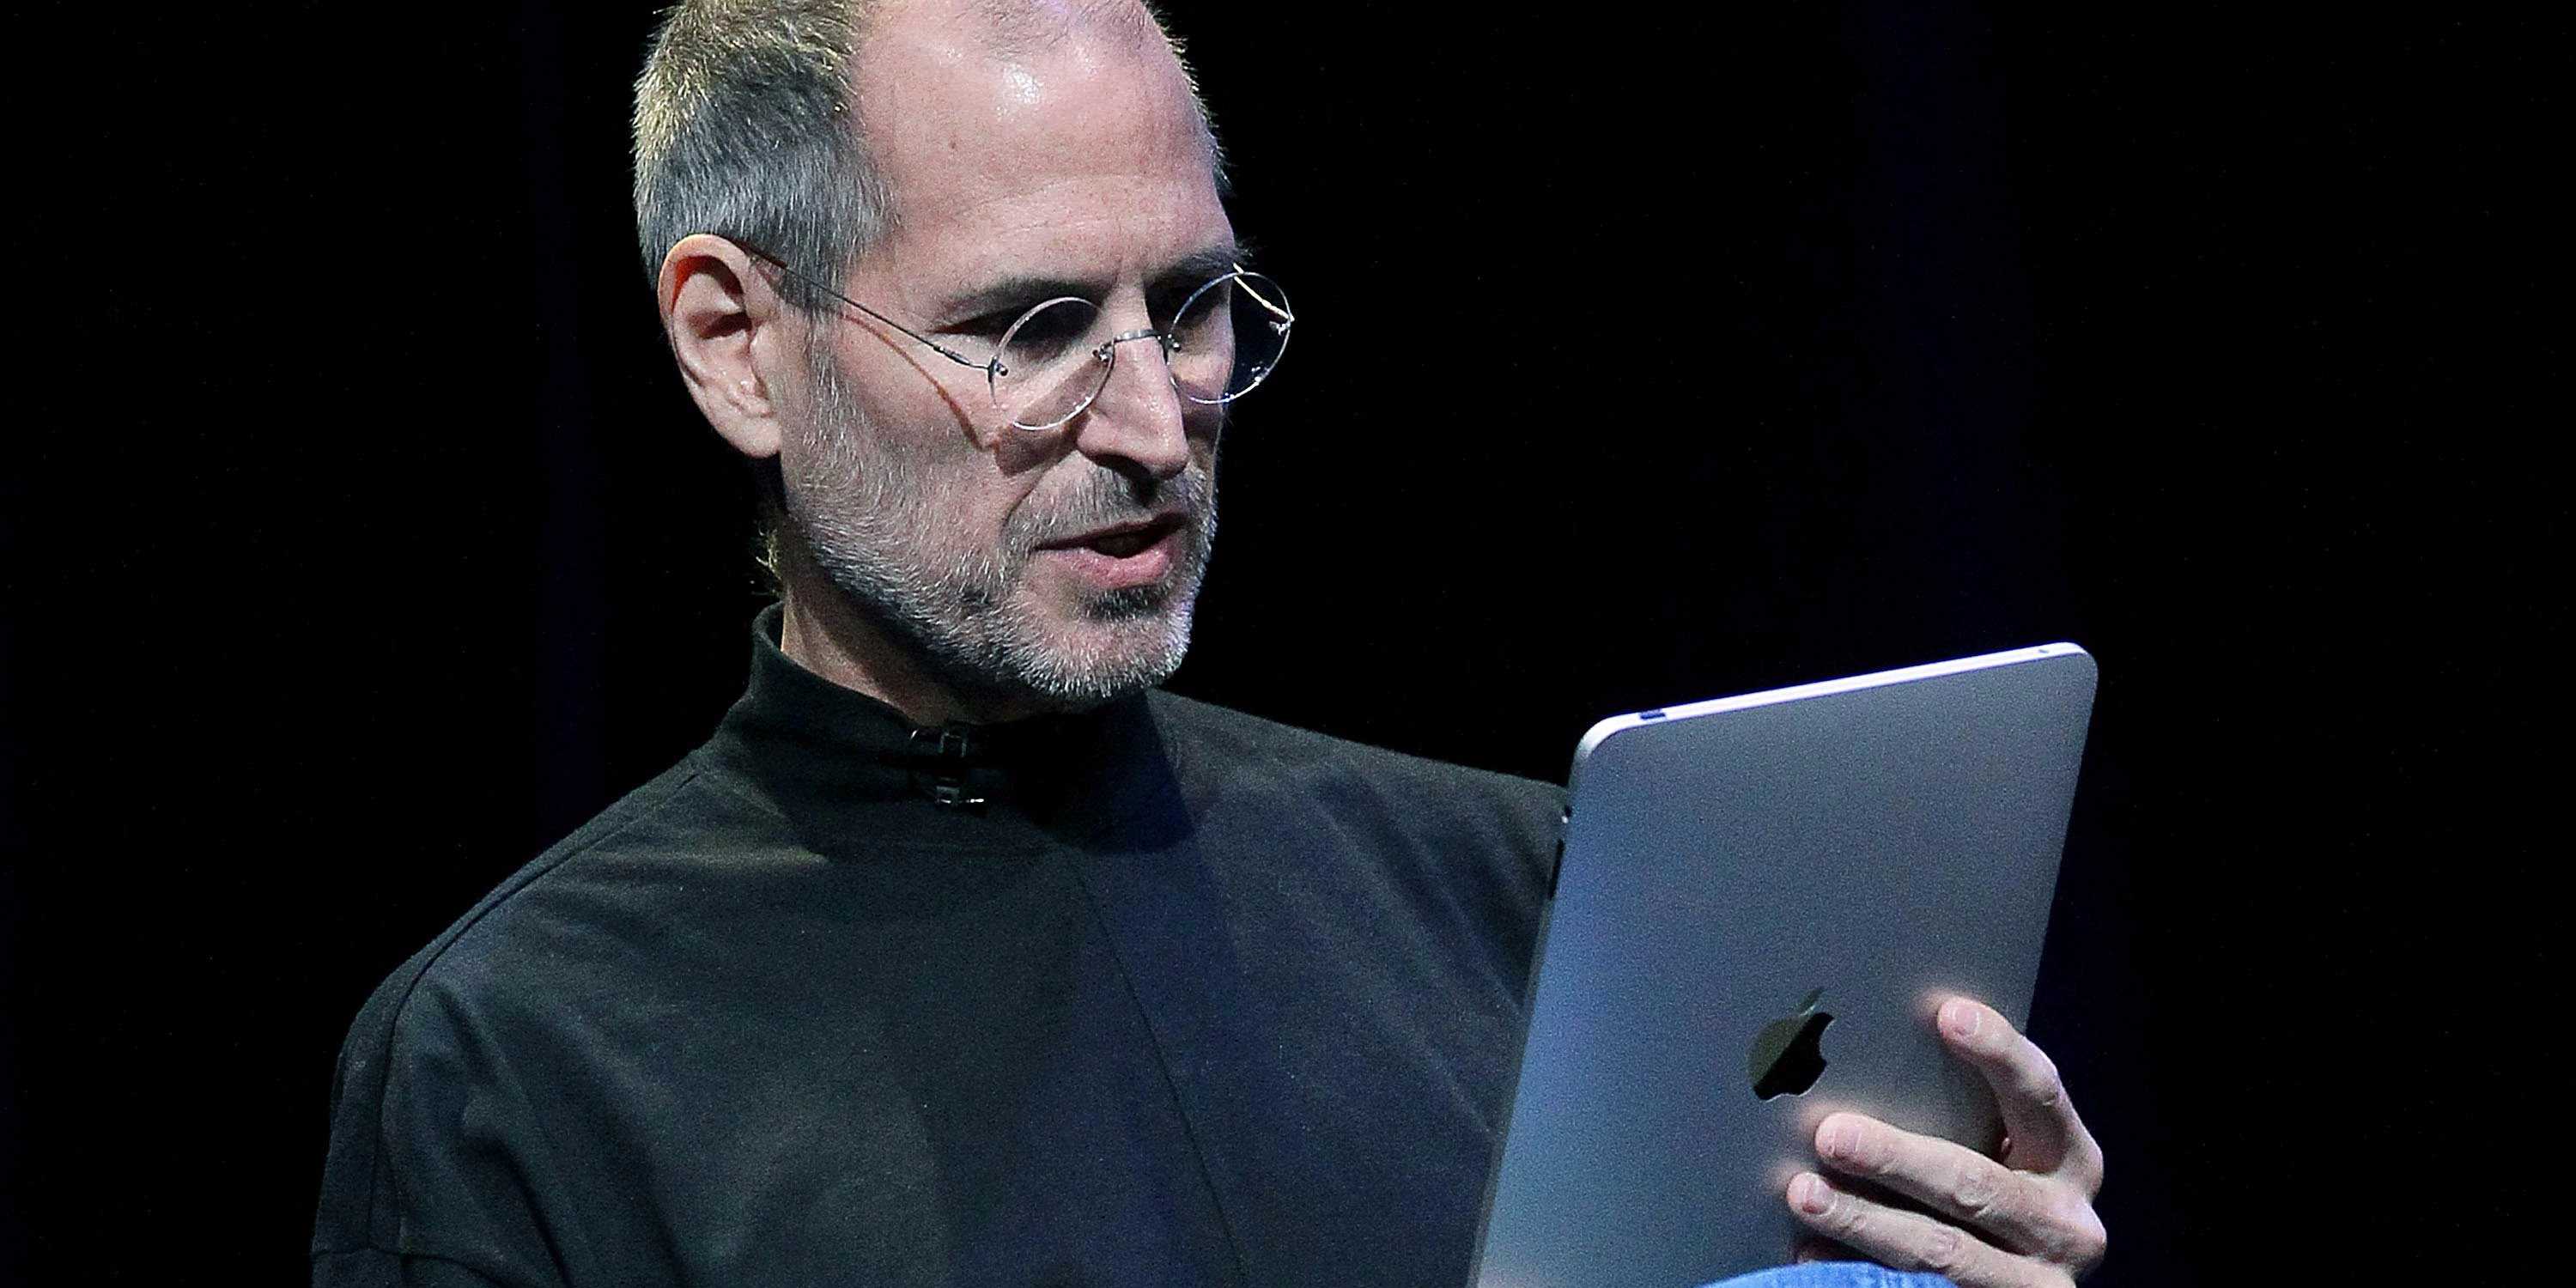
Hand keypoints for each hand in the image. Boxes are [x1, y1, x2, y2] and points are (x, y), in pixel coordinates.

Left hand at [1783, 996, 2106, 1285]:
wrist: (2029, 1287)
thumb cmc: (2000, 1195)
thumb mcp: (2007, 1154)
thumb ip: (1968, 1113)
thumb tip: (1867, 1051)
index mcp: (2071, 1161)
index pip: (2040, 1095)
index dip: (1999, 1054)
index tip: (1948, 1014)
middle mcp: (2067, 1224)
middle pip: (1974, 1183)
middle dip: (1896, 1156)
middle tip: (1830, 1133)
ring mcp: (2036, 1283)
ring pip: (1942, 1251)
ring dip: (1864, 1220)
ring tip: (1804, 1193)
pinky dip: (1858, 1272)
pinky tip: (1813, 1253)